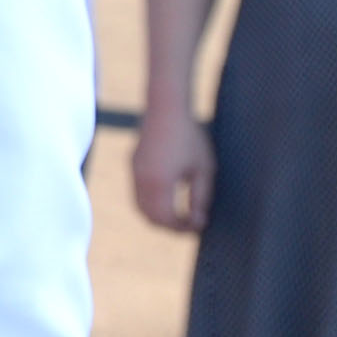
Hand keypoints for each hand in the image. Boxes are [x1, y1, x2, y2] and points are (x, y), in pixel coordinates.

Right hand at [130, 105, 214, 234]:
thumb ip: (200, 197)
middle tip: (190, 223)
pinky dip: (151, 202)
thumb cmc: (189, 137)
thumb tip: (198, 220)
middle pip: (151, 217)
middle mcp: (142, 181)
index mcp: (160, 183)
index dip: (183, 227)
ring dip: (159, 215)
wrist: (166, 108)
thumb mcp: (203, 169)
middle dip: (170, 225)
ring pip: (141, 207)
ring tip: (180, 213)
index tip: (199, 224)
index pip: (167, 219)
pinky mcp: (134, 164)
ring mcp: (135, 172)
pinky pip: (138, 193)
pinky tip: (169, 196)